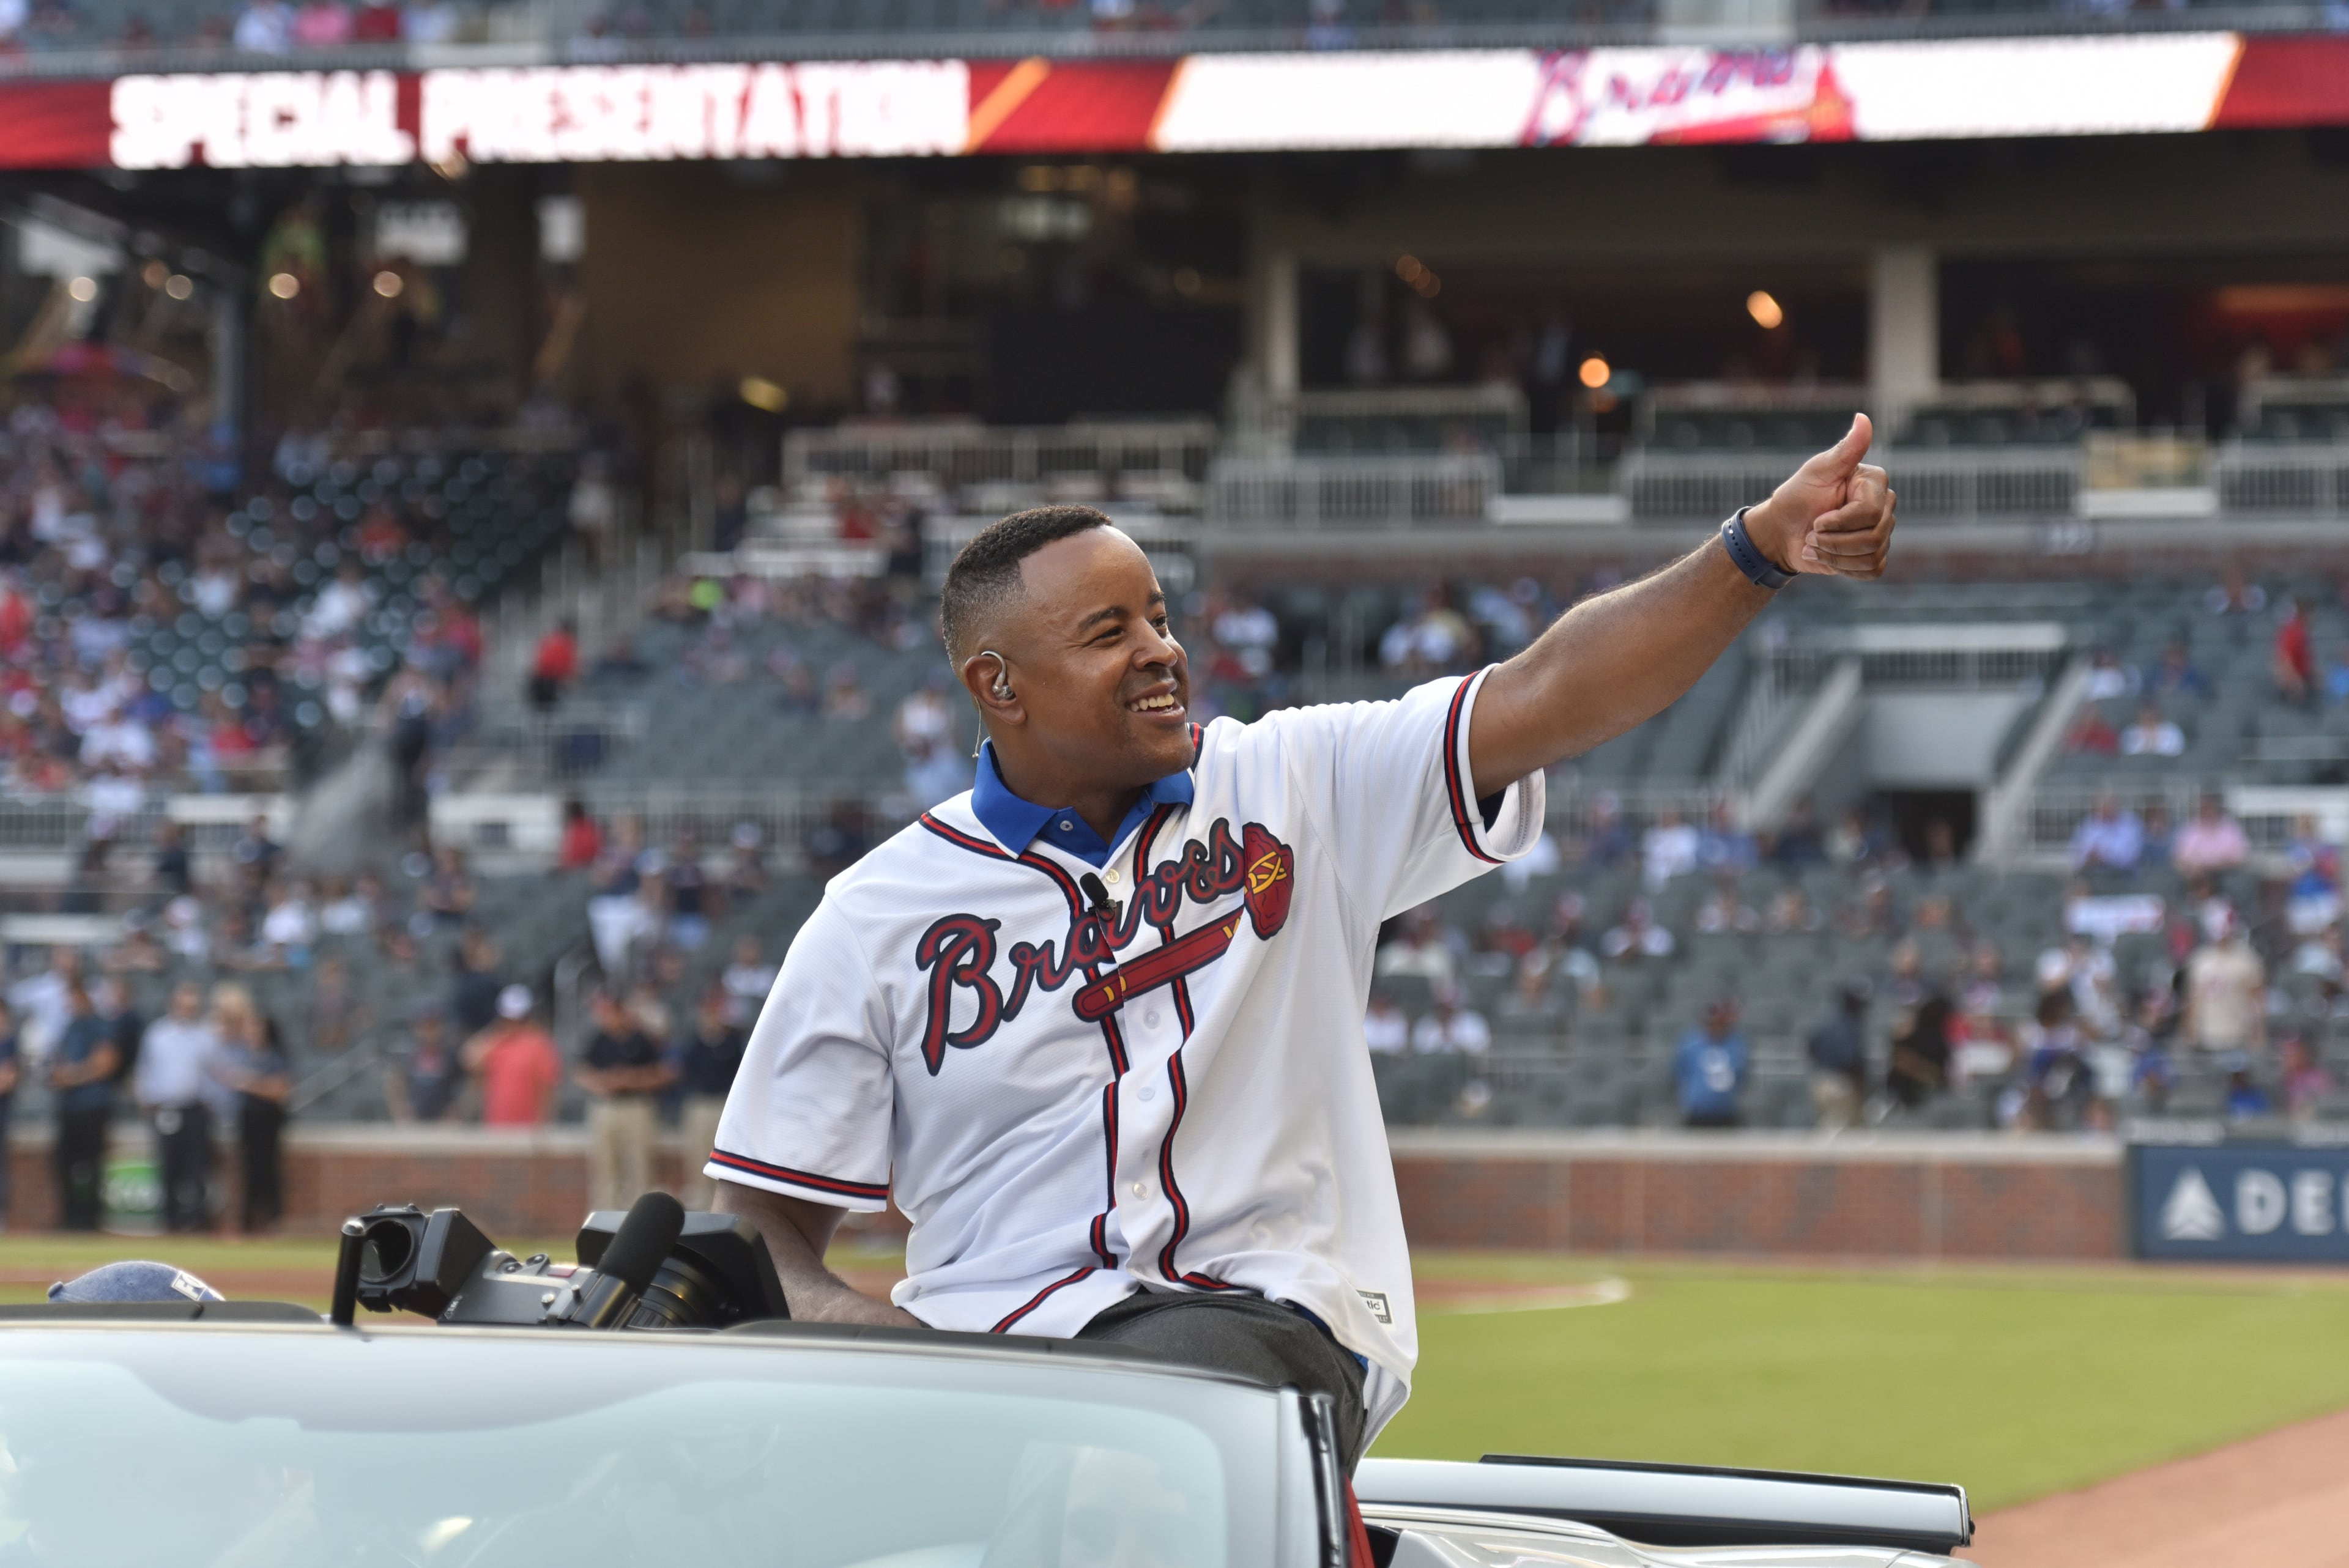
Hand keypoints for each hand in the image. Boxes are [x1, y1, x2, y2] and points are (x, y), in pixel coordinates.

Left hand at [1744, 413, 1895, 579]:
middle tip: (1812, 533)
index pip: (1869, 512)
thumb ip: (1844, 450)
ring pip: (1871, 555)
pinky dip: (1842, 568)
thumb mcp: (1816, 472)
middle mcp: (1884, 506)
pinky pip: (1871, 570)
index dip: (1839, 522)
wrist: (1782, 531)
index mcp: (1874, 483)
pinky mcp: (1874, 556)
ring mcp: (1882, 532)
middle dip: (1833, 541)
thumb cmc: (1797, 497)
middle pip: (1873, 537)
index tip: (1816, 519)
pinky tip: (1825, 557)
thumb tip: (1863, 418)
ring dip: (1834, 556)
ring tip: (1815, 544)